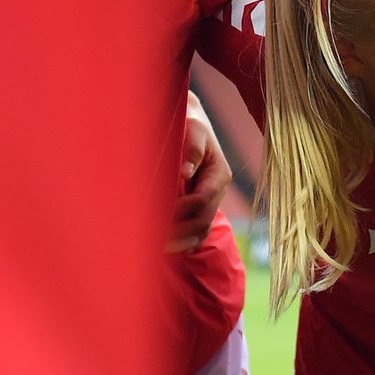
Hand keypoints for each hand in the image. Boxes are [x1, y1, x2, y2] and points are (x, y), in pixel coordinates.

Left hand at [165, 91, 231, 252]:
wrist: (192, 125)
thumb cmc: (191, 125)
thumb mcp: (194, 129)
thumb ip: (192, 148)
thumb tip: (185, 171)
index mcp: (219, 175)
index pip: (202, 200)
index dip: (181, 210)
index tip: (158, 214)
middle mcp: (216, 191)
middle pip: (203, 222)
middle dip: (180, 233)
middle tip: (155, 241)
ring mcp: (209, 202)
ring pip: (200, 231)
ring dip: (181, 242)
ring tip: (157, 249)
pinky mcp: (198, 207)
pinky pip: (195, 231)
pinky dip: (181, 241)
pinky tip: (164, 247)